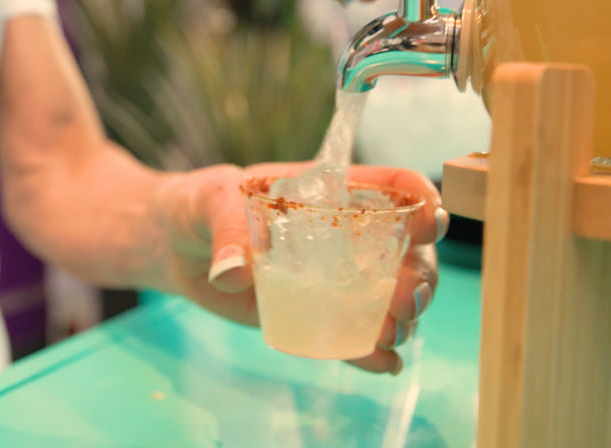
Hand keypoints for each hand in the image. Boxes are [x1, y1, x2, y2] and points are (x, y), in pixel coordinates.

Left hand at [156, 162, 446, 374]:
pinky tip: (384, 363)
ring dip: (404, 317)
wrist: (179, 247)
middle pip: (407, 251)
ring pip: (391, 295)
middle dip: (421, 276)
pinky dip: (373, 351)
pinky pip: (355, 333)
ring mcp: (336, 277)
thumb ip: (227, 232)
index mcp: (332, 193)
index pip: (392, 187)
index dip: (421, 200)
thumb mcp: (212, 204)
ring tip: (391, 335)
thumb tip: (232, 272)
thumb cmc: (202, 208)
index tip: (431, 223)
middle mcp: (346, 235)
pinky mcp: (317, 313)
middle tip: (408, 302)